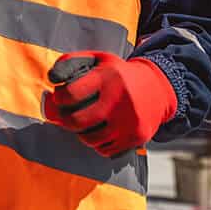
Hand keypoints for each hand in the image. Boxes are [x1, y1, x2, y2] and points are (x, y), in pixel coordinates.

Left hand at [43, 51, 177, 157]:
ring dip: (80, 133)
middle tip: (64, 115)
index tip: (59, 96)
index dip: (58, 97)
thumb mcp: (98, 59)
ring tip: (82, 122)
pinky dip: (96, 143)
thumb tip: (52, 78)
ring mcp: (129, 121)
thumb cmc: (119, 73)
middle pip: (77, 121)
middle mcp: (119, 100)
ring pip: (90, 139)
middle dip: (64, 120)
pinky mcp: (137, 137)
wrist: (158, 88)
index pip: (71, 93)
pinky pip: (105, 149)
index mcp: (107, 77)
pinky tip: (98, 131)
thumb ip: (71, 62)